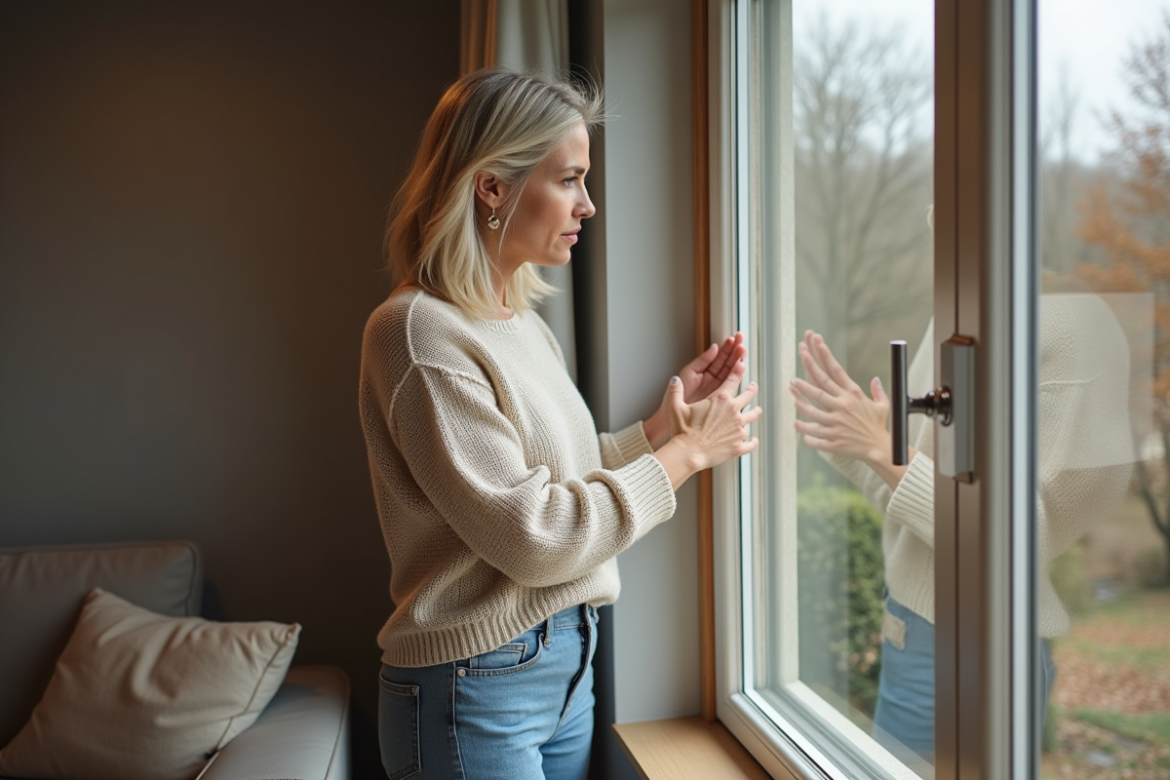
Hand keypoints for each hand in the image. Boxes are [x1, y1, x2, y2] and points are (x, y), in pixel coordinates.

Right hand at [653, 370, 760, 489]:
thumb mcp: (675, 407)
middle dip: (751, 390)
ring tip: (757, 410)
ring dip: (755, 412)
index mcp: (720, 399)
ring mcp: (738, 429)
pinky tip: (754, 440)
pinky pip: (751, 443)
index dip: (738, 371)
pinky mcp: (738, 445)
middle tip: (752, 387)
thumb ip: (676, 392)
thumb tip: (675, 379)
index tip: (743, 365)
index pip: (733, 380)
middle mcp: (733, 412)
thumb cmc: (681, 430)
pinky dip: (753, 441)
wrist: (688, 453)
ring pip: (752, 417)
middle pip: (748, 396)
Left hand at [790, 330, 891, 466]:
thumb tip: (876, 379)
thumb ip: (877, 391)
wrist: (880, 448)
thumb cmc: (879, 425)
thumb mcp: (883, 405)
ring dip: (801, 405)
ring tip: (794, 398)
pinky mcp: (833, 439)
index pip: (836, 371)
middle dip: (804, 381)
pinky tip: (797, 424)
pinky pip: (814, 434)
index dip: (825, 356)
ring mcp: (836, 424)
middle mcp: (843, 407)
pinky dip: (804, 430)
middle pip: (819, 389)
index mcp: (853, 395)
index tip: (817, 344)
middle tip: (793, 378)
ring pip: (812, 412)